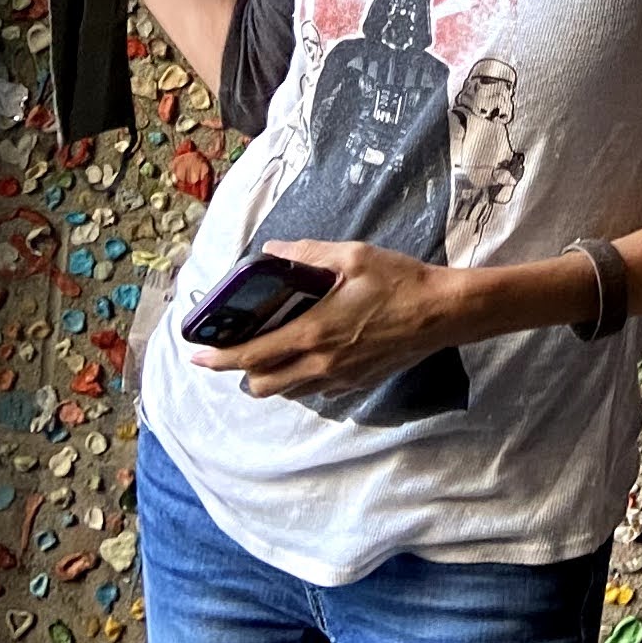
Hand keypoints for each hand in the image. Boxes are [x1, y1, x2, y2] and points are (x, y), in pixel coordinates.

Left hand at [186, 242, 489, 399]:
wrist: (443, 313)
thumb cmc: (399, 281)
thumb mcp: (352, 256)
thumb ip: (306, 254)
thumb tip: (272, 250)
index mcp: (312, 334)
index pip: (250, 357)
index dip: (218, 357)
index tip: (197, 354)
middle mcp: (319, 365)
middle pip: (261, 385)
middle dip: (242, 372)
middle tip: (239, 348)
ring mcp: (338, 379)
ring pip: (286, 392)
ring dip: (270, 376)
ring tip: (273, 349)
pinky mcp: (356, 384)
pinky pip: (314, 390)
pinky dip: (300, 378)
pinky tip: (310, 352)